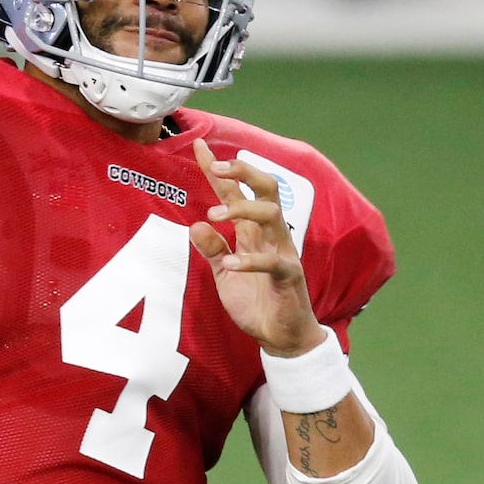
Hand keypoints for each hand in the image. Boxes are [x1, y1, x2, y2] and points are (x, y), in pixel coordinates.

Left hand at [188, 140, 321, 356]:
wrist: (282, 337)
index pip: (236, 193)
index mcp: (253, 232)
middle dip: (243, 172)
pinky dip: (251, 260)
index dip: (219, 170)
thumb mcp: (225, 274)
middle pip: (266, 189)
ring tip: (213, 216)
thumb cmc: (257, 302)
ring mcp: (282, 253)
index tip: (199, 146)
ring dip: (242, 209)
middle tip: (216, 168)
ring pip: (272, 215)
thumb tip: (195, 225)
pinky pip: (273, 262)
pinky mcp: (289, 277)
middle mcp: (270, 235)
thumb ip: (213, 249)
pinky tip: (232, 263)